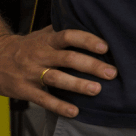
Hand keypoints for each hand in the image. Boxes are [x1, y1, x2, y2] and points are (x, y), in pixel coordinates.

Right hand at [0, 28, 115, 117]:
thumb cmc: (27, 47)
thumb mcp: (42, 34)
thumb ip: (64, 30)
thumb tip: (94, 23)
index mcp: (47, 40)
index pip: (68, 36)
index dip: (87, 40)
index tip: (105, 47)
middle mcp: (40, 55)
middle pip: (68, 59)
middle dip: (91, 66)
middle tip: (111, 73)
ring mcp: (32, 73)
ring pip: (57, 78)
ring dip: (77, 85)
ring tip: (97, 90)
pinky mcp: (24, 90)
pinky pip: (43, 99)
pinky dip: (59, 106)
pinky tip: (74, 111)